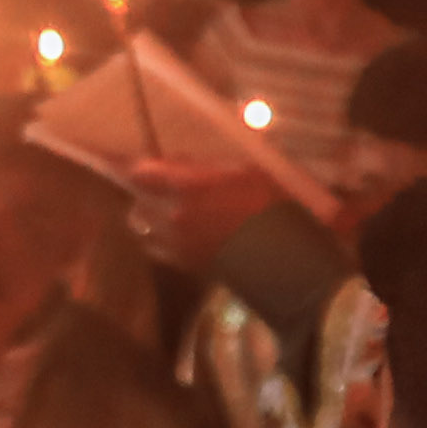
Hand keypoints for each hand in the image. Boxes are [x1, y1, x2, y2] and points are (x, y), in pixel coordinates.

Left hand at [110, 153, 277, 276]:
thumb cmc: (272, 203)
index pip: (139, 173)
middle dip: (146, 191)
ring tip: (167, 210)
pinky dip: (160, 239)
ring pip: (142, 227)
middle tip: (162, 186)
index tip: (142, 162)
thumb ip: (207, 166)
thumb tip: (181, 162)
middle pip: (137, 200)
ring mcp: (177, 244)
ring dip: (149, 216)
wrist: (288, 255)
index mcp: (187, 187)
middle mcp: (173, 216)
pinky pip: (156, 249)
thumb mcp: (245, 169)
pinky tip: (179, 234)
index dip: (139, 166)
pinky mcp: (185, 265)